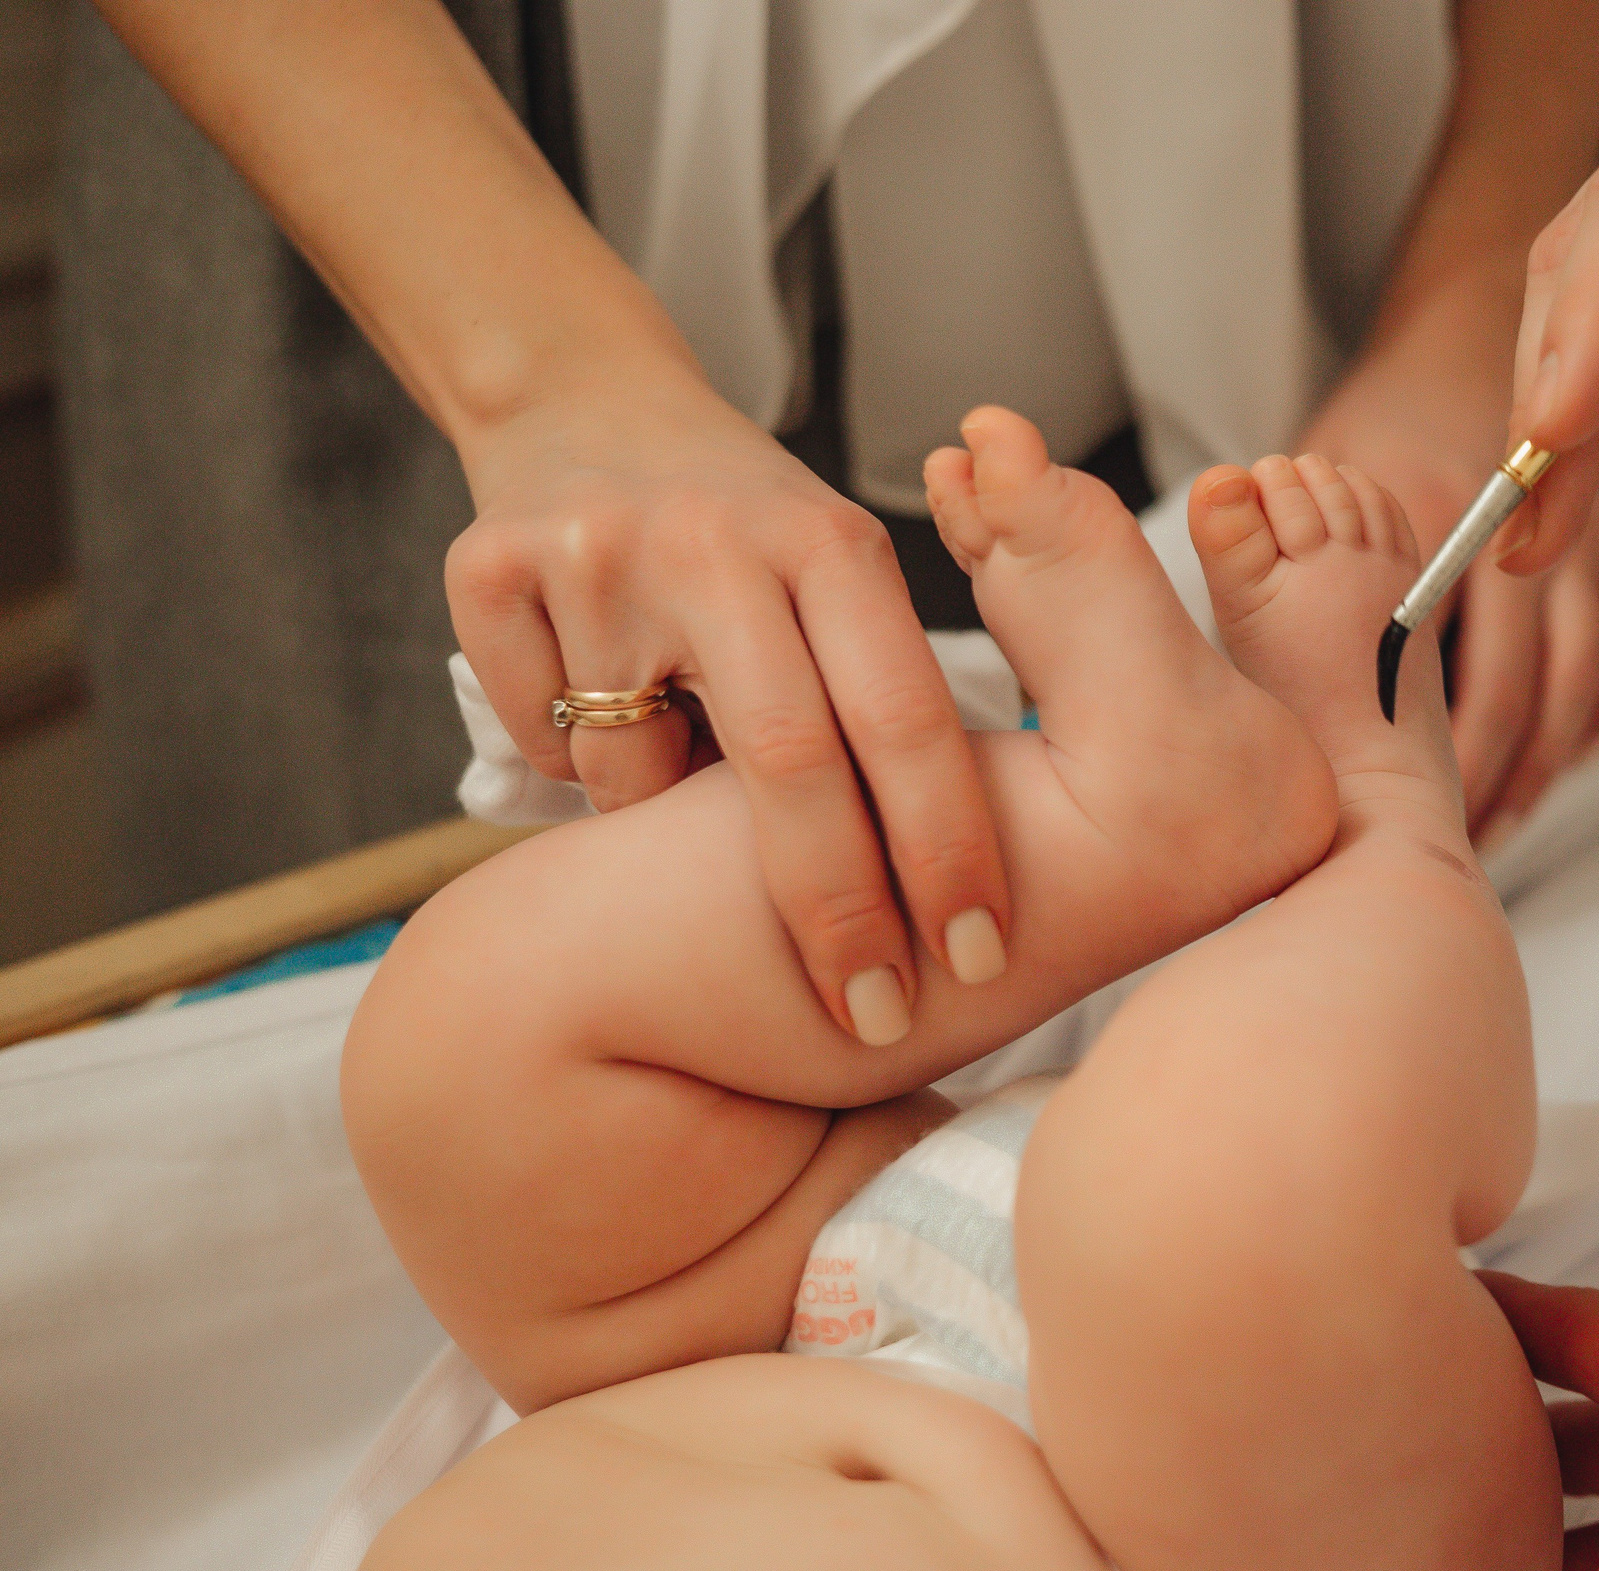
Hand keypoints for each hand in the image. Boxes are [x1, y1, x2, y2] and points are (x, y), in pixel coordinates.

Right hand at [446, 364, 1009, 1044]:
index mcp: (831, 544)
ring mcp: (598, 550)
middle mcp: (719, 540)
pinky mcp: (487, 565)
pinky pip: (546, 744)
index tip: (980, 953)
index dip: (947, 846)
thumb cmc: (746, 534)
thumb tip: (929, 893)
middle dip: (841, 911)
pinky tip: (588, 684)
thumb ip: (874, 699)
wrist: (581, 396)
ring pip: (638, 775)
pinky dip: (575, 760)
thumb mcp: (835, 575)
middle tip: (875, 1015)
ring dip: (665, 817)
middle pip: (788, 764)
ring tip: (671, 734)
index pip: (905, 718)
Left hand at [1300, 323, 1598, 839]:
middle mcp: (1521, 534)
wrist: (1466, 336)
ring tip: (1503, 816)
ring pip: (1582, 678)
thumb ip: (1269, 548)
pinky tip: (1580, 751)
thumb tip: (1246, 628)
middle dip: (1487, 775)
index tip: (1397, 813)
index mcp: (1434, 521)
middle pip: (1517, 688)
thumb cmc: (1380, 421)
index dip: (1428, 750)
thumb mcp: (1312, 478)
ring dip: (1548, 762)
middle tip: (1452, 838)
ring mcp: (1583, 539)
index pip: (1439, 662)